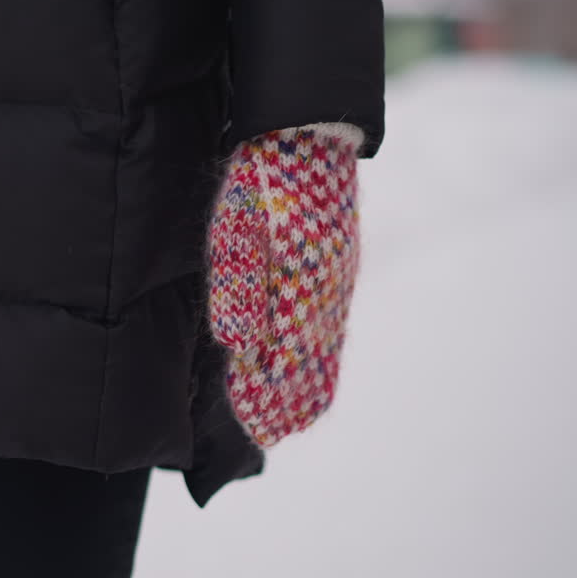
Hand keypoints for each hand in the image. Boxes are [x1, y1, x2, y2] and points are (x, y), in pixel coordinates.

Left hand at [207, 125, 361, 446]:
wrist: (307, 138)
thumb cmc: (260, 182)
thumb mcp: (236, 228)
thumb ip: (236, 288)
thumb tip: (237, 346)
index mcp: (298, 289)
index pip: (280, 362)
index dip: (260, 398)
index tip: (247, 430)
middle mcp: (325, 295)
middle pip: (308, 369)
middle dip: (283, 406)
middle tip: (263, 438)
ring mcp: (337, 286)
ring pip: (324, 354)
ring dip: (304, 392)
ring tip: (282, 425)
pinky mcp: (340, 275)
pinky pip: (333, 334)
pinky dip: (321, 365)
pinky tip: (309, 378)